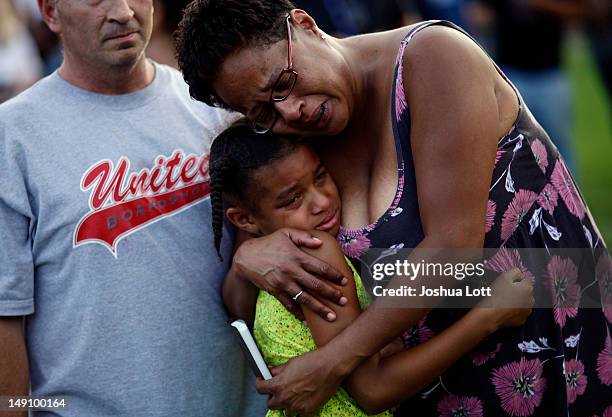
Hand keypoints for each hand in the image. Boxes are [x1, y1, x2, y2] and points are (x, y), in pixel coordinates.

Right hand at [233, 228, 347, 320]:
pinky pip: (289, 305)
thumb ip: (304, 236)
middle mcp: (291, 271)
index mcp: (297, 256)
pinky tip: (308, 320)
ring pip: (305, 298)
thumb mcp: (286, 233)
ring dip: (319, 308)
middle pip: (315, 285)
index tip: (345, 281)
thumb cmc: (269, 243)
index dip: (334, 275)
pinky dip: (299, 314)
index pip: (320, 267)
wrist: (246, 257)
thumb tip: (320, 242)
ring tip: (331, 316)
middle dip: (332, 294)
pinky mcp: (275, 292)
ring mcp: (283, 283)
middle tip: (344, 301)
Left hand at [256, 348, 341, 415]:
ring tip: (293, 396)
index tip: (262, 382)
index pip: (260, 389)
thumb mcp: (290, 363)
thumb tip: (270, 372)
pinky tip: (303, 399)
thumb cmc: (311, 362)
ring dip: (286, 405)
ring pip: (285, 412)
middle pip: (270, 404)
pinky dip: (299, 408)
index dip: (260, 384)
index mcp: (278, 385)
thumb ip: (277, 371)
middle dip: (273, 397)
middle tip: (279, 390)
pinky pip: (299, 414)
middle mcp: (285, 398)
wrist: (330, 366)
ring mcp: (296, 406)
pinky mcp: (308, 410)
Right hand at [474, 268, 533, 329]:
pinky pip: (520, 312)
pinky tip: (506, 309)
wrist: (491, 316)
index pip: (525, 278)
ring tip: (505, 301)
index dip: (516, 279)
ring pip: (523, 302)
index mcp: (528, 288)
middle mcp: (531, 300)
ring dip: (517, 300)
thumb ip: (515, 271)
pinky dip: (515, 310)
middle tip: (505, 291)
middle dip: (518, 290)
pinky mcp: (522, 320)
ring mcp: (527, 311)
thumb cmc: (497, 294)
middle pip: (525, 291)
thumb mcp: (504, 277)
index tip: (506, 282)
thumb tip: (519, 273)